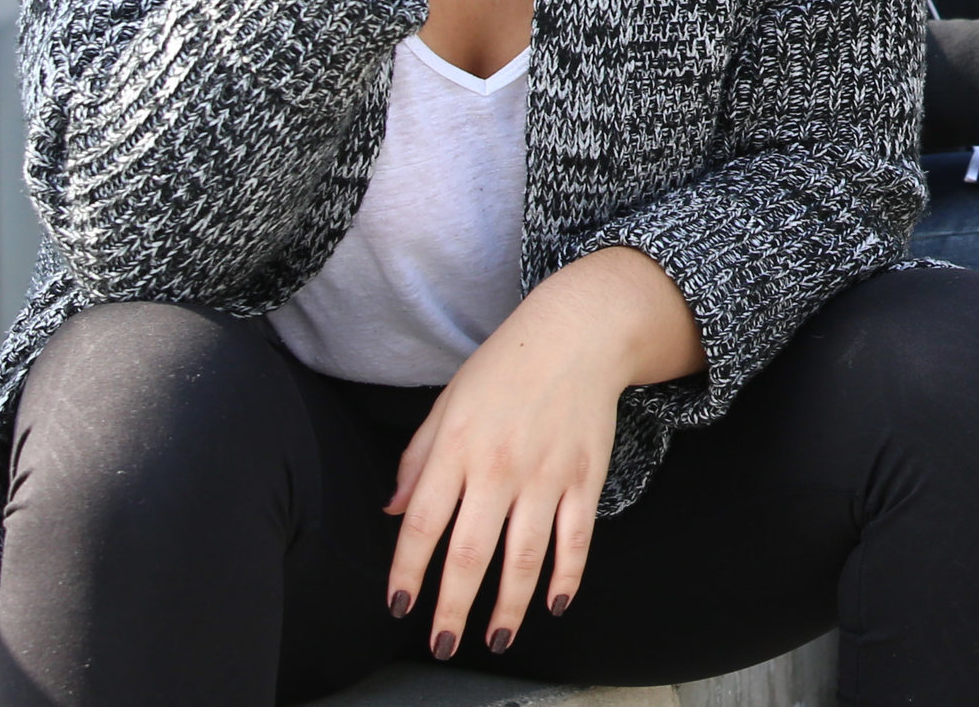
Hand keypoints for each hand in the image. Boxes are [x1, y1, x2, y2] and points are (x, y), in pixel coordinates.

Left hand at [386, 247, 702, 659]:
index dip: (407, 572)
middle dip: (453, 608)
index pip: (422, 524)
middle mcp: (499, 466)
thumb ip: (418, 458)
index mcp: (457, 447)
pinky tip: (554, 604)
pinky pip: (576, 539)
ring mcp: (547, 474)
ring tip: (495, 639)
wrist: (578, 333)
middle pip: (470, 553)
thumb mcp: (448, 402)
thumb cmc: (506, 367)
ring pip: (525, 557)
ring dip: (509, 607)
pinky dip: (567, 576)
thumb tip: (392, 511)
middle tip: (442, 644)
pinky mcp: (585, 477)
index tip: (399, 605)